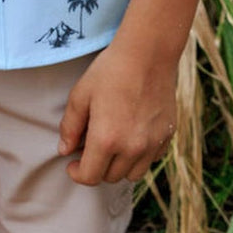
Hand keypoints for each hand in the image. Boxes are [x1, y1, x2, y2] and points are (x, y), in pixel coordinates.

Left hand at [58, 39, 177, 184]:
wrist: (147, 55)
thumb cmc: (110, 71)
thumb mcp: (80, 94)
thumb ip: (70, 126)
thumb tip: (64, 151)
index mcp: (107, 139)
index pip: (90, 176)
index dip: (77, 173)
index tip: (72, 164)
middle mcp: (132, 149)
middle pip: (111, 177)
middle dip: (96, 167)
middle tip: (88, 147)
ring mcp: (153, 145)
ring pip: (132, 174)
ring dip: (118, 165)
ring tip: (110, 143)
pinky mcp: (167, 138)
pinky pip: (150, 160)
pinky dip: (139, 155)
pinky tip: (131, 134)